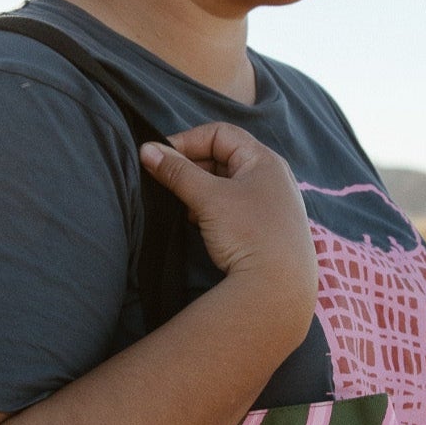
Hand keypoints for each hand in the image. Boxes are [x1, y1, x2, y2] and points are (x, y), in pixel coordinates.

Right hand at [140, 124, 317, 346]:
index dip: (187, 141)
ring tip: (185, 207)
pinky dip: (213, 209)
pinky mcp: (267, 229)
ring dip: (201, 190)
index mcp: (265, 160)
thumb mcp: (208, 198)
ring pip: (227, 184)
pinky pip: (234, 207)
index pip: (220, 134)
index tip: (161, 158)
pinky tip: (200, 224)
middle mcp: (273, 177)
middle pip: (224, 157)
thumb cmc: (248, 235)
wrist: (278, 290)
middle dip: (192, 167)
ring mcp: (273, 204)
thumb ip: (176, 172)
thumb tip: (146, 150)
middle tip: (168, 183)